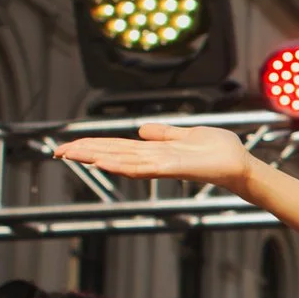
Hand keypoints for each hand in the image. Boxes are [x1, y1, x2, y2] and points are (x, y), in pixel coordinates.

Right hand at [53, 123, 255, 190]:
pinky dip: (122, 165)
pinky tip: (104, 163)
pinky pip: (143, 168)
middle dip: (85, 152)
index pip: (116, 146)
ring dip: (96, 157)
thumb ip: (164, 133)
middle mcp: (153, 159)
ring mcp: (162, 165)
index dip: (92, 145)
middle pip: (112, 153)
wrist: (242, 165)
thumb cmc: (220, 152)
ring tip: (71, 155)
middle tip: (56, 151)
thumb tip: (140, 129)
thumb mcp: (188, 134)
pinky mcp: (174, 168)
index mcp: (155, 151)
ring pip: (121, 160)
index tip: (68, 145)